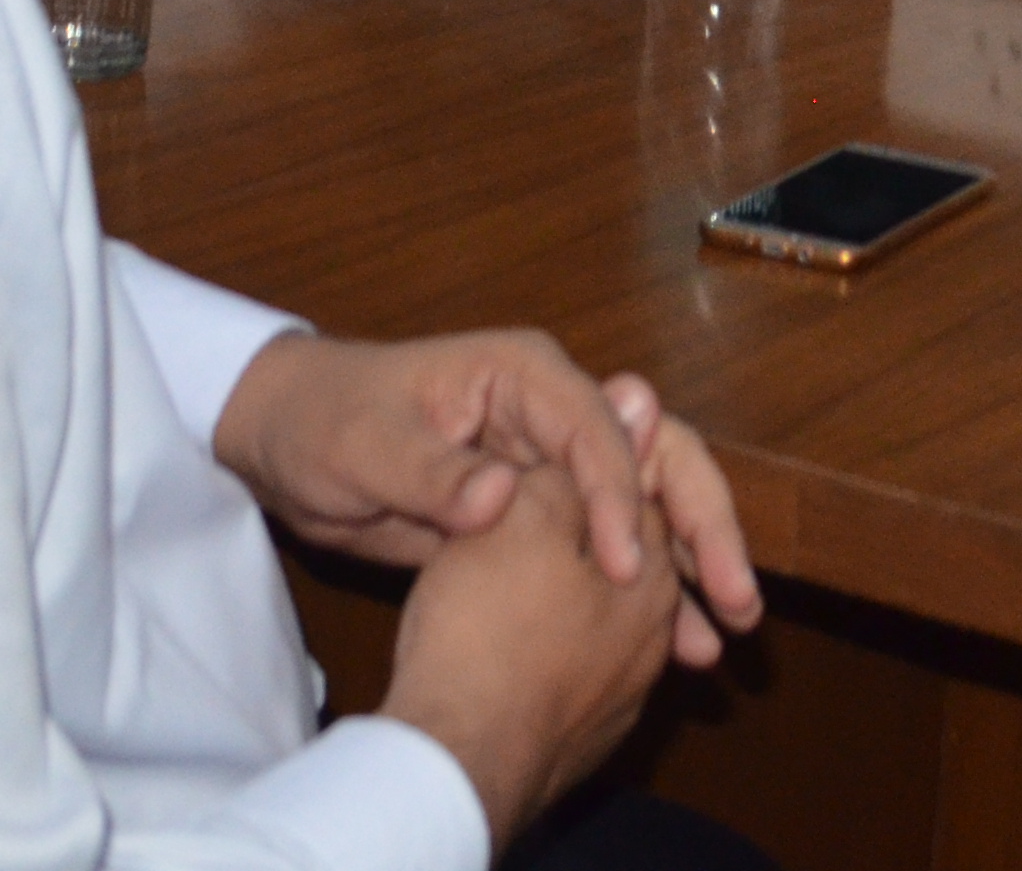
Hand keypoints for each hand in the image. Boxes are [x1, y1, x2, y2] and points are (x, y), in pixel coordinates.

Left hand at [211, 329, 760, 661]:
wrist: (286, 440)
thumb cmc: (323, 421)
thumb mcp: (365, 446)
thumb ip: (432, 470)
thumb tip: (499, 495)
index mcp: (526, 375)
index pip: (600, 431)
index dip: (623, 498)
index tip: (628, 570)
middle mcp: (556, 411)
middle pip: (657, 461)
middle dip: (702, 526)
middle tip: (735, 596)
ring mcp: (554, 463)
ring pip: (647, 510)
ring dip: (686, 569)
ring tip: (719, 636)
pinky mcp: (542, 512)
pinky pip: (606, 550)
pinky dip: (641, 595)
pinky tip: (671, 646)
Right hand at [378, 456, 683, 844]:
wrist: (457, 755)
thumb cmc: (487, 623)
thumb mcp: (522, 512)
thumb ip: (582, 459)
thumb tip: (639, 399)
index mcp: (648, 559)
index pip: (659, 486)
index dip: (626, 451)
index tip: (603, 432)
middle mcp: (654, 625)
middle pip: (648, 553)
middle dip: (620, 523)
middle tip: (573, 504)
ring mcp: (627, 684)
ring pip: (621, 612)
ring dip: (598, 587)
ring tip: (546, 575)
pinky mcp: (591, 729)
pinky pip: (591, 665)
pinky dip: (572, 640)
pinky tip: (533, 638)